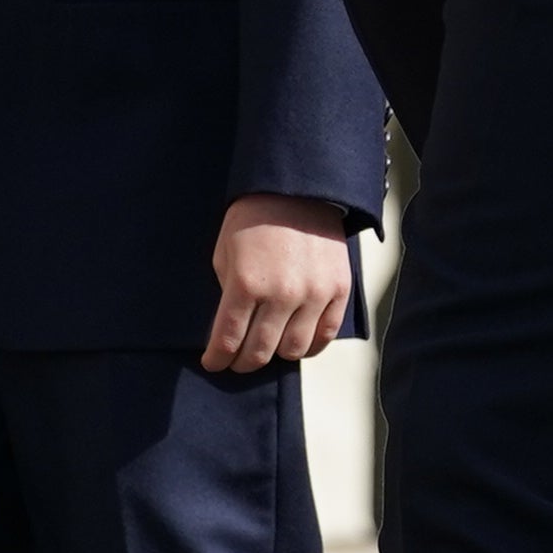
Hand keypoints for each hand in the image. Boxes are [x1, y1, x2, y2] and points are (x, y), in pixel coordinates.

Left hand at [201, 195, 358, 375]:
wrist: (298, 190)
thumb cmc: (253, 219)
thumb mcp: (225, 253)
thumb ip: (228, 293)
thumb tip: (232, 328)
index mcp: (246, 283)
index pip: (228, 340)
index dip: (217, 358)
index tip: (213, 363)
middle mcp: (281, 294)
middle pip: (260, 351)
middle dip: (243, 362)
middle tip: (237, 360)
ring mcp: (314, 294)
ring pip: (293, 350)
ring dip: (276, 354)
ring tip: (268, 347)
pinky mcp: (338, 290)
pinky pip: (324, 336)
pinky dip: (309, 346)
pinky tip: (296, 342)